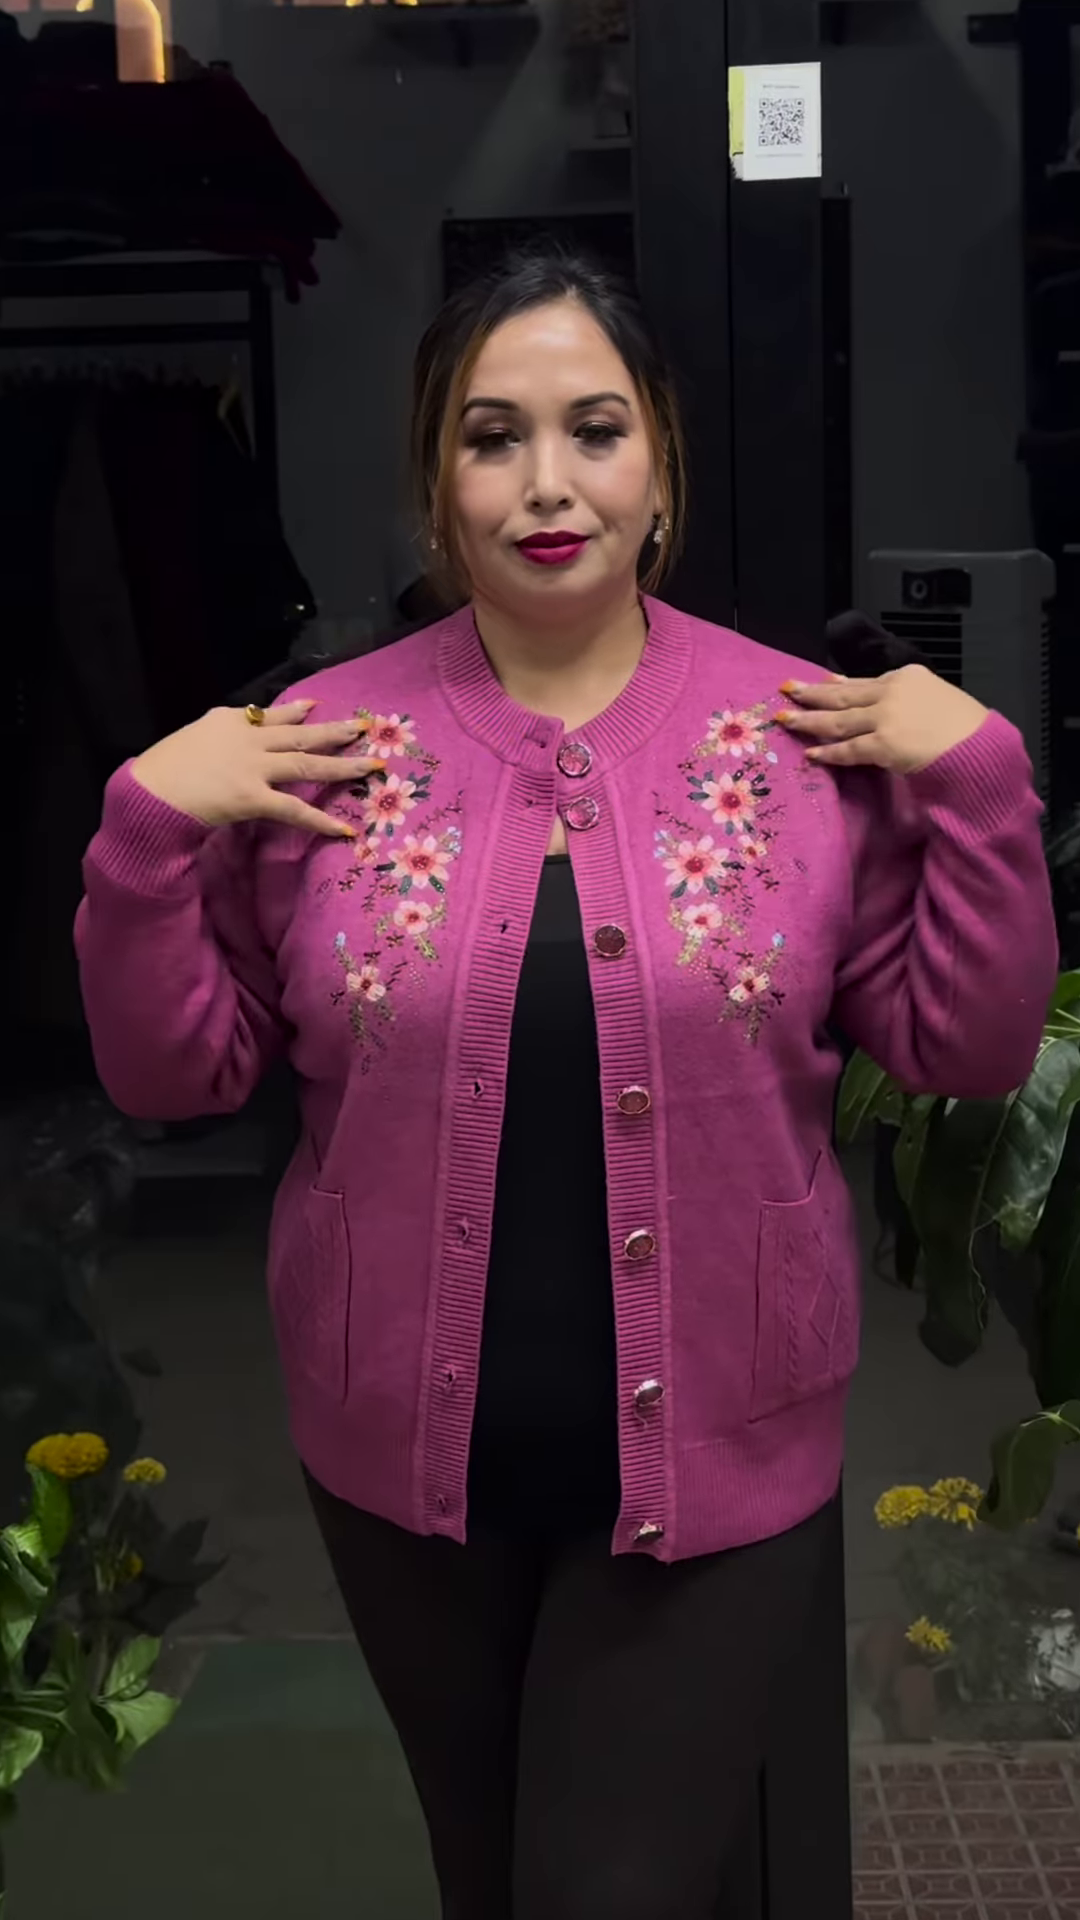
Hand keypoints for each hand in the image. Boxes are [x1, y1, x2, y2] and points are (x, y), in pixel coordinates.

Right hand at [130, 700, 382, 837]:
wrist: (148, 789)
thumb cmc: (160, 768)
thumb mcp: (191, 737)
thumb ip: (216, 733)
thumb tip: (232, 730)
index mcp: (229, 722)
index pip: (270, 714)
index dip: (297, 711)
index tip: (316, 706)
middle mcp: (248, 739)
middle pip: (300, 733)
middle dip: (335, 730)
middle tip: (365, 727)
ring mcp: (254, 767)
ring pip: (307, 763)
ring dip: (343, 765)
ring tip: (372, 766)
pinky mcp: (253, 797)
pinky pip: (294, 810)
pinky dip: (320, 821)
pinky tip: (344, 829)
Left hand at [775, 665, 987, 773]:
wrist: (980, 746)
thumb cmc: (966, 727)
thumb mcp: (937, 697)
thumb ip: (909, 696)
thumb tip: (882, 702)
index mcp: (907, 677)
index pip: (864, 680)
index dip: (838, 683)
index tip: (820, 682)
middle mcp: (892, 692)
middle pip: (843, 694)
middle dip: (812, 694)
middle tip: (787, 691)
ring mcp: (886, 718)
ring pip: (838, 719)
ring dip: (809, 720)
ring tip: (786, 720)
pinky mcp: (884, 744)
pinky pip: (849, 749)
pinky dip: (829, 752)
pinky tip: (811, 753)